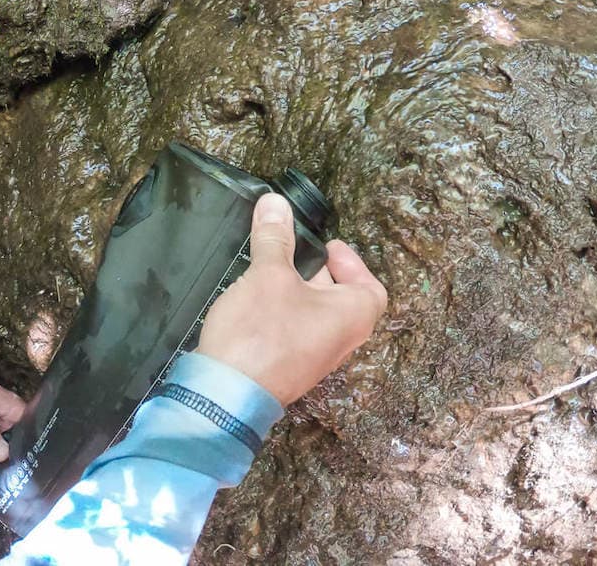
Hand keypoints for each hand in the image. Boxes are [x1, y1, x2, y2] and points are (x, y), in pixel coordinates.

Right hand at [197, 193, 386, 405]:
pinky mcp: (287, 365)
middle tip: (293, 252)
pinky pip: (294, 331)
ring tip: (269, 271)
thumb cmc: (262, 332)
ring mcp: (314, 357)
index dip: (351, 262)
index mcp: (353, 316)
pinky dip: (281, 312)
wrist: (227, 394)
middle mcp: (341, 340)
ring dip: (296, 291)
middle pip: (341, 298)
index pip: (369, 284)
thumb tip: (275, 203)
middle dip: (317, 272)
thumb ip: (275, 238)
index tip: (327, 247)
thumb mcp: (269, 274)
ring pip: (314, 315)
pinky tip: (254, 300)